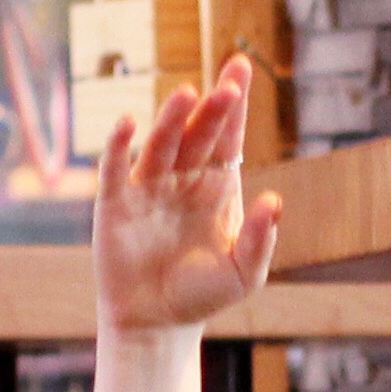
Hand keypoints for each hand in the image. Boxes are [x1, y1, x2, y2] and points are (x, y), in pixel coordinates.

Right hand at [94, 58, 283, 335]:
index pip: (227, 137)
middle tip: (228, 86)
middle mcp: (181, 179)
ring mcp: (147, 189)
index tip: (241, 67)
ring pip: (161, 145)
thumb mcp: (243, 273)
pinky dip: (119, 146)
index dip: (233, 105)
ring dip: (172, 119)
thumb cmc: (201, 296)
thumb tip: (275, 200)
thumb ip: (260, 239)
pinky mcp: (115, 205)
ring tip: (188, 94)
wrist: (157, 324)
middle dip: (212, 110)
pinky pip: (116, 169)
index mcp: (215, 187)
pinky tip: (129, 122)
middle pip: (197, 135)